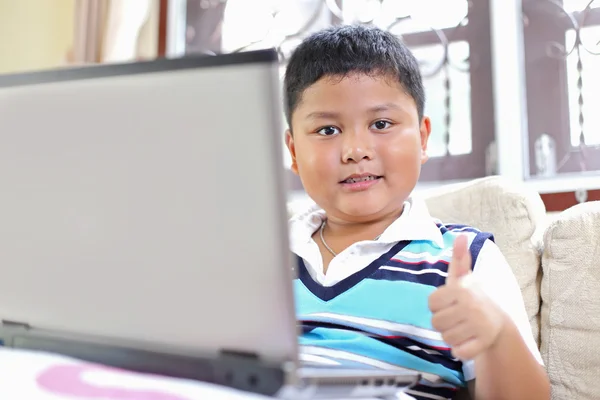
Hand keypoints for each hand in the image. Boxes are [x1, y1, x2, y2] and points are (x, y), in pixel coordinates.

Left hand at [428, 235, 506, 360]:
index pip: (431, 303)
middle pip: (435, 323)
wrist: (499, 322)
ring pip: (446, 338)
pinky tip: (469, 341)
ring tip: (464, 327)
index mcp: (461, 289)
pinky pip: (459, 353)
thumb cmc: (472, 298)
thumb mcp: (463, 278)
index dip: (438, 306)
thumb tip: (461, 235)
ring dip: (452, 336)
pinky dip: (461, 350)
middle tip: (458, 317)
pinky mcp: (483, 343)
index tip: (451, 303)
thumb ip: (458, 259)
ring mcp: (478, 325)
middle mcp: (470, 305)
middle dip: (444, 322)